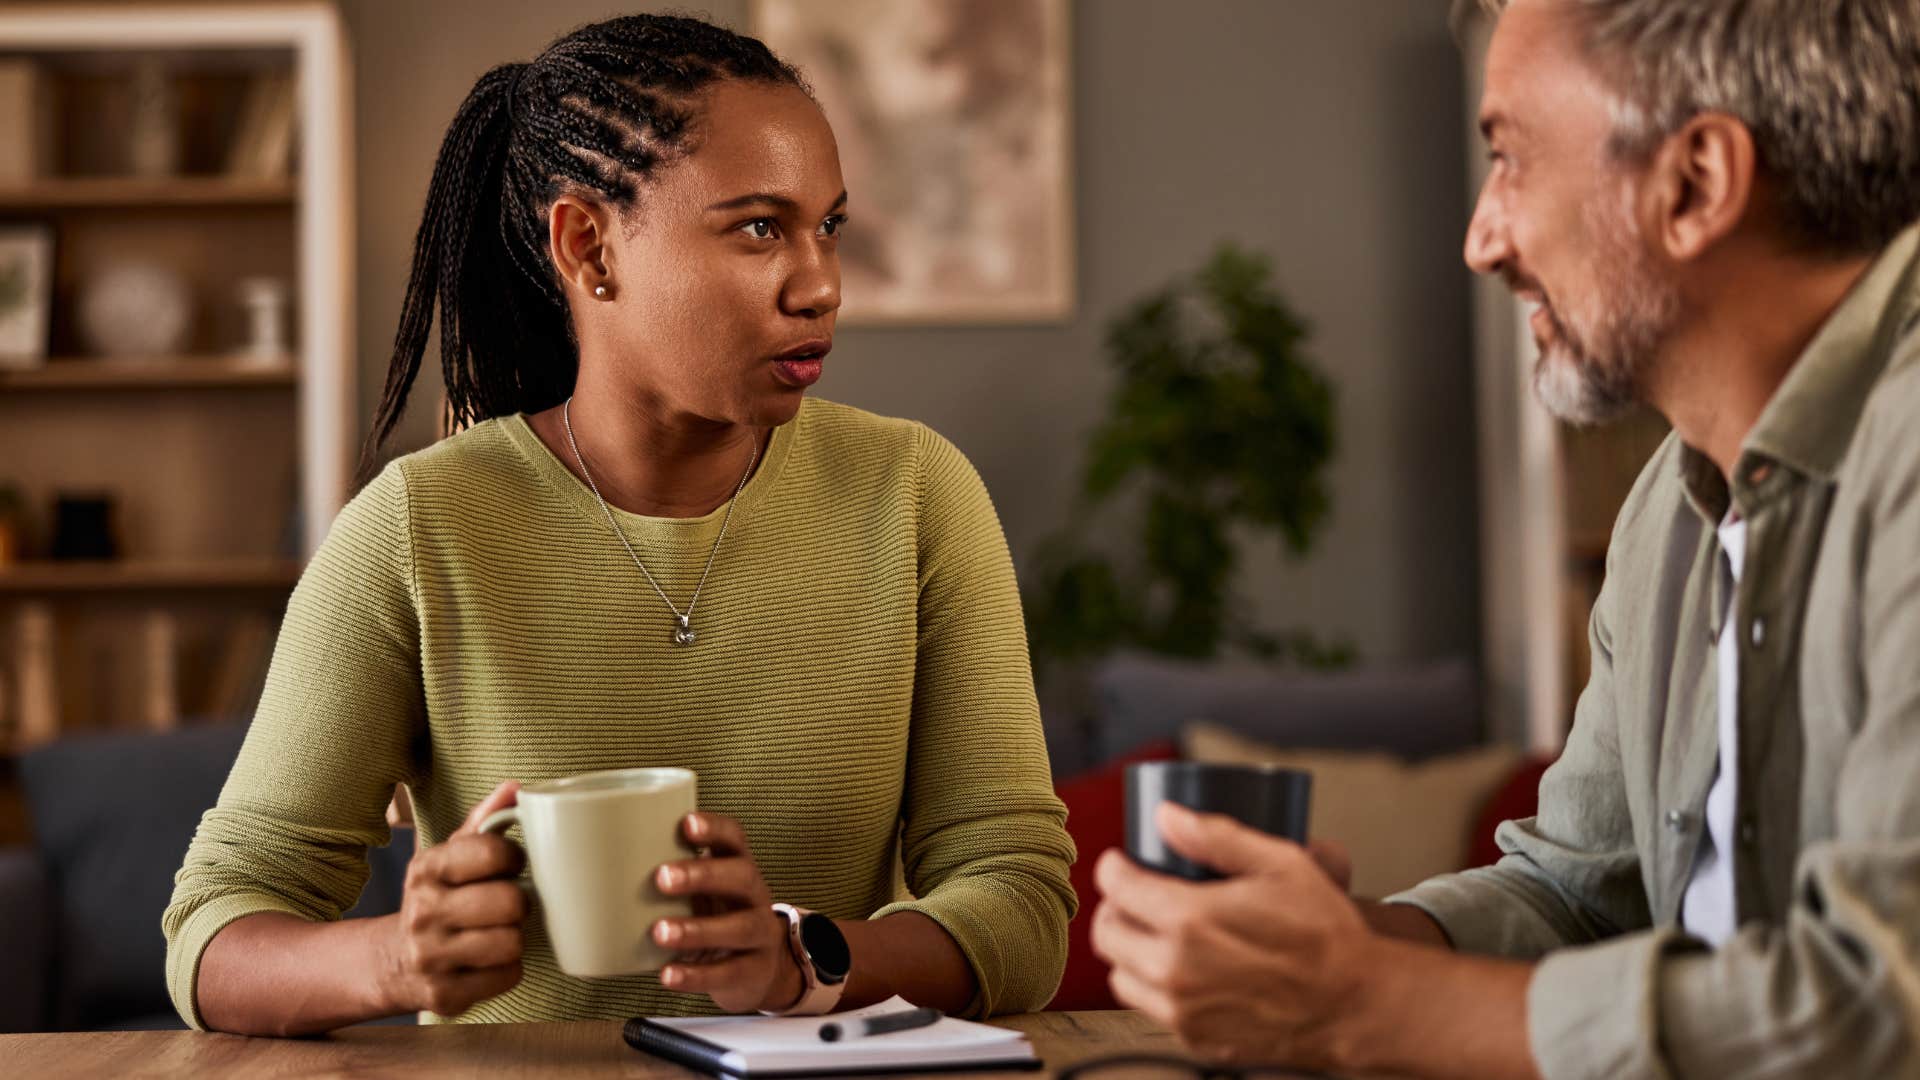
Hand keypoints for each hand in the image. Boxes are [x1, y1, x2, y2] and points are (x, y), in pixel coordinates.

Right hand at [378, 781, 528, 1017]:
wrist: (394, 961)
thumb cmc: (440, 897)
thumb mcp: (450, 855)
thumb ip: (484, 820)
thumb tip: (517, 786)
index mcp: (426, 868)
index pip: (494, 852)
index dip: (516, 858)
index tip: (512, 865)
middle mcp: (422, 912)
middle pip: (511, 902)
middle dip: (519, 902)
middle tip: (508, 903)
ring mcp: (430, 957)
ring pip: (512, 942)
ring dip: (514, 937)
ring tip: (497, 931)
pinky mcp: (444, 995)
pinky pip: (508, 977)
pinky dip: (507, 969)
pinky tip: (488, 960)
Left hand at [651, 812, 803, 1013]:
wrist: (761, 967)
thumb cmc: (715, 918)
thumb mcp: (702, 892)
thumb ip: (666, 877)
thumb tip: (588, 873)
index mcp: (737, 868)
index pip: (734, 839)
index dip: (714, 829)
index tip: (686, 823)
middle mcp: (754, 896)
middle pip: (741, 877)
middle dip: (702, 875)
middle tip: (662, 878)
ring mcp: (759, 935)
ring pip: (739, 927)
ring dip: (698, 929)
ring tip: (660, 932)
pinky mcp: (754, 972)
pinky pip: (729, 972)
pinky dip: (697, 975)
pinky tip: (669, 974)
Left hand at [1090, 803, 1377, 1069]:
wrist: (1353, 1004)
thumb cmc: (1324, 934)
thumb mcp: (1281, 864)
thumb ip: (1217, 837)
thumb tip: (1168, 816)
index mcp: (1189, 920)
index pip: (1116, 886)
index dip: (1115, 867)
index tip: (1122, 862)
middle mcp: (1175, 969)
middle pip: (1107, 933)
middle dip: (1116, 908)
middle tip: (1136, 896)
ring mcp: (1182, 1011)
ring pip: (1121, 976)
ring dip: (1131, 951)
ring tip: (1156, 934)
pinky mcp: (1194, 1039)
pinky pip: (1152, 1008)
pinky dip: (1157, 987)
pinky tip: (1185, 970)